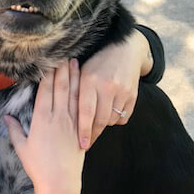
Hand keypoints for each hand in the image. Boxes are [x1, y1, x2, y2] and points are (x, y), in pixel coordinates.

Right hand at [4, 59, 84, 193]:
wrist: (60, 183)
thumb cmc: (38, 167)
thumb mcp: (22, 148)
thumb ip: (14, 130)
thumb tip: (6, 117)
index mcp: (41, 119)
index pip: (45, 90)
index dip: (47, 73)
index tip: (49, 60)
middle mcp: (57, 116)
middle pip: (60, 87)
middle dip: (61, 69)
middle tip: (64, 52)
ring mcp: (71, 122)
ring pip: (73, 93)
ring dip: (74, 76)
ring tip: (76, 61)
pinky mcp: (81, 129)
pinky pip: (82, 106)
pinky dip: (83, 92)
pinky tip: (85, 83)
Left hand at [78, 28, 152, 148]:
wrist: (125, 49)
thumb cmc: (96, 63)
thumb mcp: (82, 73)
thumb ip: (73, 92)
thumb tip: (60, 116)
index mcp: (89, 81)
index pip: (86, 112)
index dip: (83, 130)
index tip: (82, 145)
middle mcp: (107, 86)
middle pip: (100, 120)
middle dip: (93, 134)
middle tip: (86, 143)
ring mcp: (122, 91)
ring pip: (111, 120)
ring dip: (103, 125)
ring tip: (95, 124)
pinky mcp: (133, 95)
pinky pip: (123, 117)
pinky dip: (116, 119)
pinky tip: (109, 114)